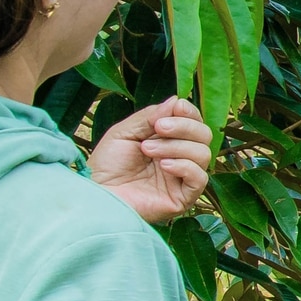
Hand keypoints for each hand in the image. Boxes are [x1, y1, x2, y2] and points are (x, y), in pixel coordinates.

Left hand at [89, 97, 212, 224]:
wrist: (95, 194)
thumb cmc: (106, 165)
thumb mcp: (124, 132)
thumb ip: (150, 116)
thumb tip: (177, 101)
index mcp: (169, 141)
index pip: (195, 122)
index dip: (189, 112)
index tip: (174, 108)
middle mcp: (180, 158)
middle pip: (204, 135)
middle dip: (184, 126)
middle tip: (158, 128)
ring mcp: (182, 179)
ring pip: (203, 154)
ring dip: (176, 146)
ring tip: (147, 149)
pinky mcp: (182, 198)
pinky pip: (200, 178)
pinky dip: (185, 166)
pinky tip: (163, 166)